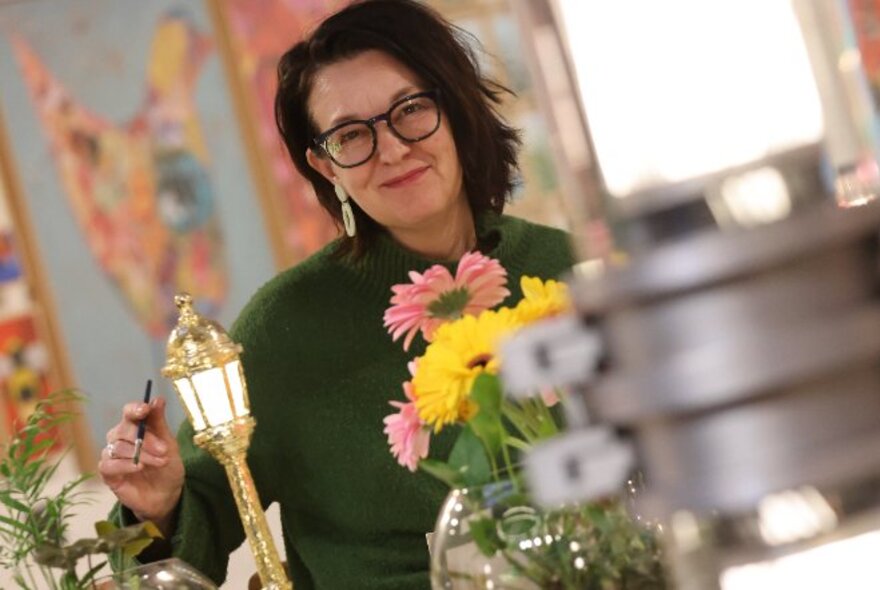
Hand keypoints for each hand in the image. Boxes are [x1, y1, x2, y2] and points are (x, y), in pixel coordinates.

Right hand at [98, 396, 183, 536]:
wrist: (166, 494)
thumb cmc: (166, 466)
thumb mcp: (168, 443)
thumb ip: (160, 422)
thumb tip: (158, 399)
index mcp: (135, 427)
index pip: (129, 412)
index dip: (135, 409)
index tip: (145, 410)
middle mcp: (120, 438)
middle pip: (124, 430)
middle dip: (146, 439)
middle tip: (163, 449)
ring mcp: (112, 455)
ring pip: (119, 447)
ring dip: (142, 454)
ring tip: (160, 462)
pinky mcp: (108, 473)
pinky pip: (109, 464)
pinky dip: (125, 465)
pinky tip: (139, 468)